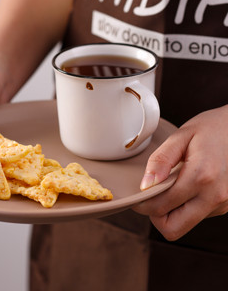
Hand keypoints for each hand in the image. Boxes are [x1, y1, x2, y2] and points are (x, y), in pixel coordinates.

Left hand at [133, 105, 227, 240]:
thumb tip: (145, 185)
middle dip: (155, 215)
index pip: (160, 207)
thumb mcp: (181, 136)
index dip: (142, 204)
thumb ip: (161, 160)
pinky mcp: (226, 206)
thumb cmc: (213, 128)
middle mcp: (215, 196)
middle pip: (173, 228)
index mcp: (201, 177)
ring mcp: (223, 204)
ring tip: (171, 186)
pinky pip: (197, 216)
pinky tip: (186, 186)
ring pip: (184, 225)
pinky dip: (185, 206)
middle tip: (151, 196)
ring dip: (170, 211)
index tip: (137, 195)